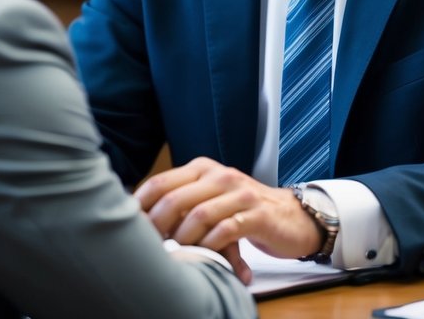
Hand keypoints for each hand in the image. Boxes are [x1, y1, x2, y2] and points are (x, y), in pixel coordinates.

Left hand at [134, 156, 322, 283]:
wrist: (292, 216)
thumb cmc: (243, 211)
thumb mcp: (211, 198)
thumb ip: (182, 202)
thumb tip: (140, 221)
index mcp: (203, 169)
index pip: (160, 183)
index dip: (140, 207)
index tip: (131, 230)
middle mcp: (220, 176)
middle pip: (174, 199)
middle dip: (156, 227)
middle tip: (152, 247)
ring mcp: (240, 194)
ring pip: (198, 214)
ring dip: (183, 239)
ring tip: (179, 253)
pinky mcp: (257, 215)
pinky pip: (226, 230)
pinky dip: (210, 245)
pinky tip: (207, 254)